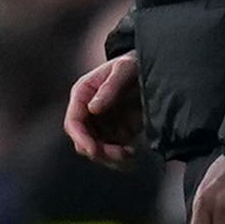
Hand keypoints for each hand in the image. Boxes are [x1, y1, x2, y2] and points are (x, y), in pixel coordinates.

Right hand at [64, 52, 143, 168]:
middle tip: (121, 154)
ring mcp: (102, 124)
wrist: (151, 69)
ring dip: (110, 159)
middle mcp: (88, 111)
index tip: (94, 150)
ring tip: (130, 155)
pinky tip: (132, 155)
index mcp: (83, 93)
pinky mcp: (118, 133)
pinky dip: (120, 160)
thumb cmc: (135, 63)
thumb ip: (110, 87)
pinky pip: (112, 153)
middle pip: (83, 142)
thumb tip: (93, 109)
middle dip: (99, 152)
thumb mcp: (125, 68)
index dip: (80, 138)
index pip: (73, 122)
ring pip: (96, 151)